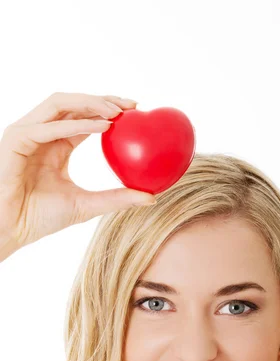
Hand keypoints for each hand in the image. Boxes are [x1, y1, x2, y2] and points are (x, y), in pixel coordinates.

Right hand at [0, 92, 155, 252]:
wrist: (12, 229)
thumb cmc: (41, 218)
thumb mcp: (88, 205)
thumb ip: (117, 198)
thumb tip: (152, 197)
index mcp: (57, 144)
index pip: (84, 116)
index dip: (109, 109)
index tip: (136, 112)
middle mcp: (42, 133)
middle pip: (74, 103)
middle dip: (104, 99)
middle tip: (132, 105)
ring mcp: (28, 133)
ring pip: (60, 103)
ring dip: (91, 103)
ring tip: (118, 112)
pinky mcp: (17, 139)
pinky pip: (49, 126)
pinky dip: (77, 123)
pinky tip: (102, 127)